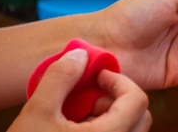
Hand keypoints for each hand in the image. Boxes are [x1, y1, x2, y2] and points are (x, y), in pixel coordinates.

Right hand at [8, 48, 150, 131]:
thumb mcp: (37, 112)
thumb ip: (60, 78)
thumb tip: (81, 54)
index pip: (137, 100)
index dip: (119, 81)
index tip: (98, 77)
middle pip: (140, 117)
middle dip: (117, 100)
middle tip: (90, 97)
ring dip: (111, 117)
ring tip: (78, 117)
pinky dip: (105, 131)